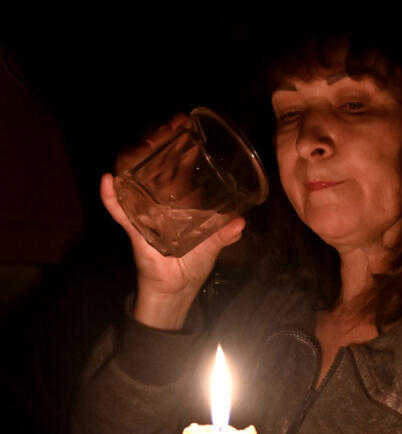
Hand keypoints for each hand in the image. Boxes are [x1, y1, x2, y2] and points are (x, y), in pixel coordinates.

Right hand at [101, 115, 245, 329]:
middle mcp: (160, 203)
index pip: (179, 169)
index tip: (186, 127)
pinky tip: (108, 179)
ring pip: (137, 181)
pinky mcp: (134, 230)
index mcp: (180, 202)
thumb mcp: (213, 244)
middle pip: (157, 167)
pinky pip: (120, 211)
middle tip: (169, 124)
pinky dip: (111, 197)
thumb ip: (224, 233)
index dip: (182, 149)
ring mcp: (145, 214)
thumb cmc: (193, 263)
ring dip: (138, 160)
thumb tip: (241, 222)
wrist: (177, 288)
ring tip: (143, 141)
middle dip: (161, 144)